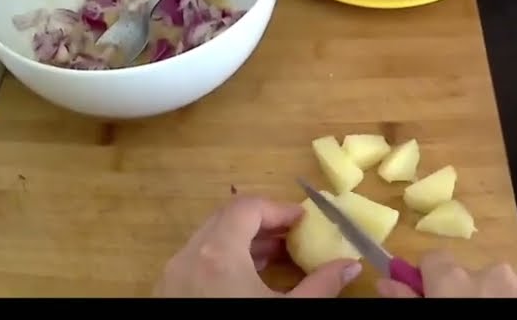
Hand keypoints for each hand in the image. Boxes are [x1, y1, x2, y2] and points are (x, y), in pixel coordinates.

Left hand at [154, 195, 361, 297]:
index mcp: (218, 253)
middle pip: (226, 219)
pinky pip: (196, 262)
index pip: (247, 207)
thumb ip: (321, 286)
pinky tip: (246, 282)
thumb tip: (349, 266)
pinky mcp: (167, 295)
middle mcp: (189, 257)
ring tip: (274, 259)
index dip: (279, 208)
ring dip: (243, 242)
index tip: (304, 221)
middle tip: (293, 236)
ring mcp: (172, 276)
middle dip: (263, 224)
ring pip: (209, 240)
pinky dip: (223, 261)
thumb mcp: (289, 312)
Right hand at [375, 250, 516, 297]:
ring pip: (512, 287)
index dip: (434, 280)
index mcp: (456, 281)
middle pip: (476, 277)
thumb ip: (408, 300)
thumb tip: (385, 279)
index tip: (434, 296)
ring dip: (508, 303)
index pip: (435, 261)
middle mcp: (493, 272)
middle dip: (475, 297)